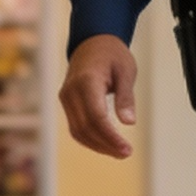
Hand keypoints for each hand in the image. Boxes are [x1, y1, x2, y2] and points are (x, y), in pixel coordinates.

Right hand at [60, 34, 137, 158]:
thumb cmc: (112, 55)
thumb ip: (126, 97)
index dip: (111, 136)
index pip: (96, 116)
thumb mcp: (126, 71)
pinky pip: (75, 126)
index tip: (127, 149)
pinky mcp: (66, 102)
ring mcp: (66, 97)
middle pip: (86, 127)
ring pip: (77, 131)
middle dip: (106, 144)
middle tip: (126, 153)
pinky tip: (106, 144)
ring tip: (118, 152)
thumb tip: (129, 123)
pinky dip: (90, 139)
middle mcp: (71, 91)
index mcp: (87, 81)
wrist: (92, 42)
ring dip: (97, 145)